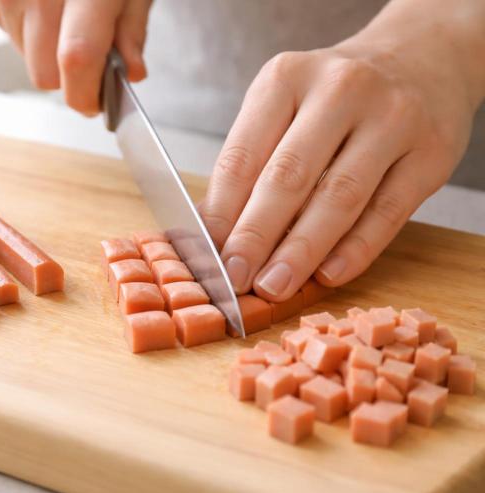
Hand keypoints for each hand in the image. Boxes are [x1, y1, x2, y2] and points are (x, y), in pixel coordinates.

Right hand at [0, 0, 151, 114]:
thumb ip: (131, 24)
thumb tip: (130, 72)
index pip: (76, 58)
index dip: (85, 94)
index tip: (94, 102)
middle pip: (42, 71)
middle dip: (66, 70)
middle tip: (86, 42)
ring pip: (21, 52)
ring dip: (43, 41)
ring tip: (61, 3)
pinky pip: (2, 25)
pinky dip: (22, 19)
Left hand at [199, 0, 484, 301]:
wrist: (418, 60)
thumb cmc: (331, 98)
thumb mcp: (282, 106)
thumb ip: (251, 162)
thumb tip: (212, 233)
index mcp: (286, 78)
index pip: (243, 156)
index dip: (221, 213)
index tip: (208, 257)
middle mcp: (340, 90)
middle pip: (288, 176)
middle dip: (256, 235)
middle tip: (236, 278)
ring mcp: (392, 119)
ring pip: (339, 197)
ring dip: (301, 250)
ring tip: (274, 286)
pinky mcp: (431, 153)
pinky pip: (387, 211)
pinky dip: (356, 249)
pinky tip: (329, 274)